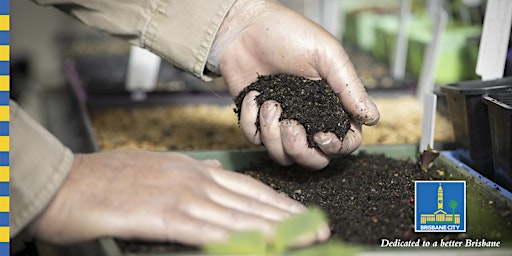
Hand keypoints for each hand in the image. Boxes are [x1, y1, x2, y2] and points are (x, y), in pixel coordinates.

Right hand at [31, 149, 329, 245]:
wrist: (65, 182)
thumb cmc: (106, 182)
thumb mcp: (155, 172)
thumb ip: (187, 178)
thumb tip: (213, 179)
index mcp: (191, 169)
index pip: (244, 187)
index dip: (276, 201)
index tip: (300, 212)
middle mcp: (192, 178)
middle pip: (250, 200)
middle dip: (288, 216)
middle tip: (319, 228)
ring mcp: (179, 195)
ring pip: (237, 215)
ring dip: (275, 229)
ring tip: (305, 238)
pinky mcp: (162, 214)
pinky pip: (208, 229)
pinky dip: (237, 237)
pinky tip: (260, 245)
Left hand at [209, 0, 379, 169]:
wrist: (244, 27)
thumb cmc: (289, 34)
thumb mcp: (327, 55)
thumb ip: (349, 87)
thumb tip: (372, 118)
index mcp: (332, 105)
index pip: (346, 142)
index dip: (337, 147)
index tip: (321, 135)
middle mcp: (310, 119)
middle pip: (315, 160)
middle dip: (301, 150)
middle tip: (290, 125)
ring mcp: (282, 122)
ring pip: (284, 157)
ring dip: (274, 135)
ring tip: (270, 104)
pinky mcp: (257, 121)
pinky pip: (256, 140)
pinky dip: (252, 121)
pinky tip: (254, 97)